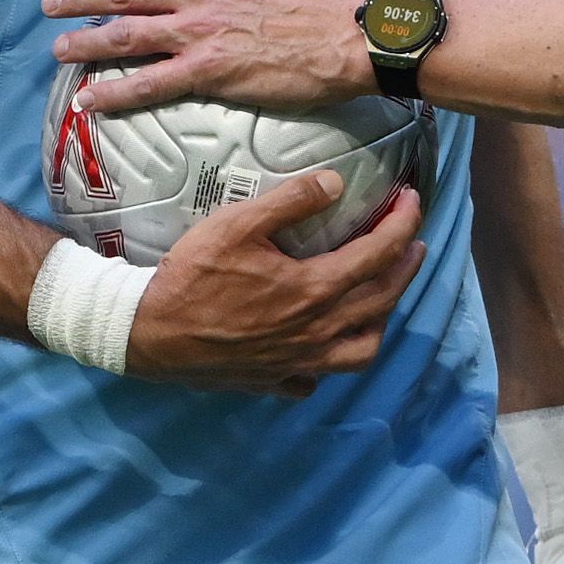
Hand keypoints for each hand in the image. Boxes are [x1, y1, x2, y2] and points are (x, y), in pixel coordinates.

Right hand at [124, 168, 425, 395]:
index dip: (404, 223)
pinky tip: (325, 344)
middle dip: (405, 265)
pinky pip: (318, 378)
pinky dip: (331, 360)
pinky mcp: (275, 381)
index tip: (413, 200)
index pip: (378, 253)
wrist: (150, 333)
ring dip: (381, 318)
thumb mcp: (237, 224)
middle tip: (413, 242)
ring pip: (363, 348)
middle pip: (382, 299)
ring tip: (380, 295)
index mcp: (313, 288)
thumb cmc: (192, 275)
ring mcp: (299, 361)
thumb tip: (337, 183)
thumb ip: (291, 201)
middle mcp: (317, 330)